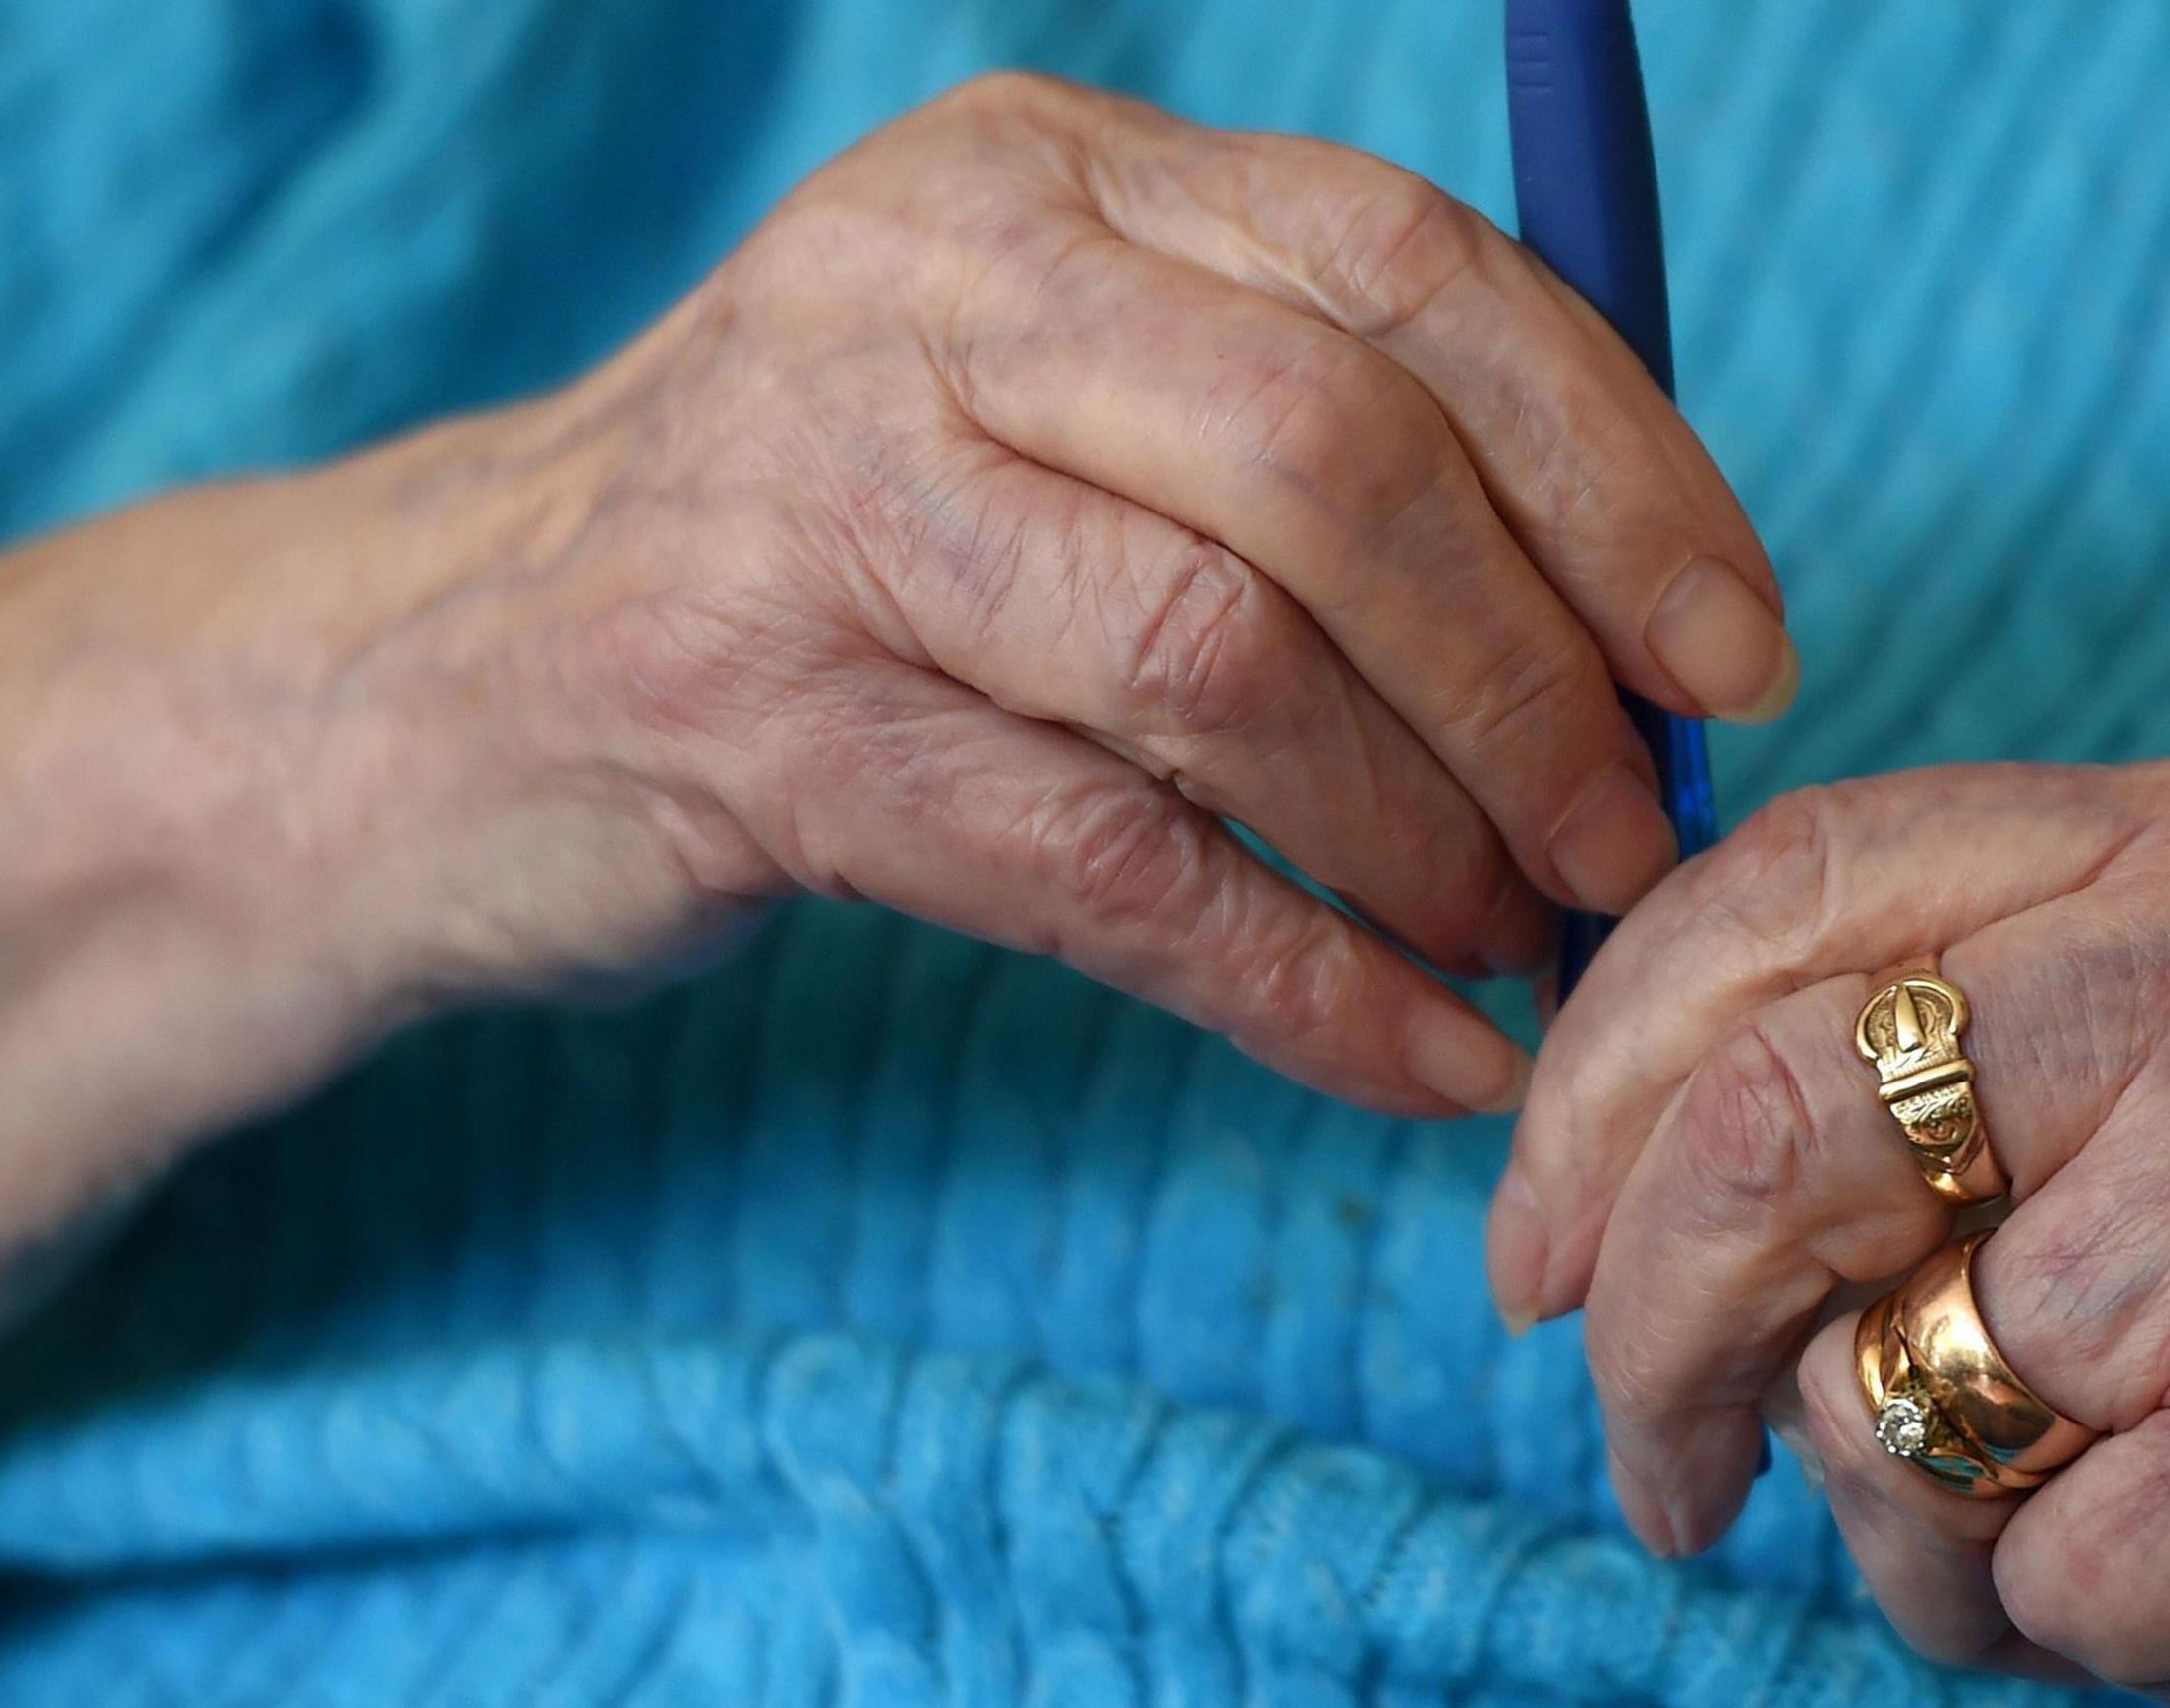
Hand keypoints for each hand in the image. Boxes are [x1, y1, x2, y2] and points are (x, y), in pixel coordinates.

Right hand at [484, 72, 1801, 1106]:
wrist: (433, 686)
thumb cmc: (843, 558)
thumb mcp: (1059, 412)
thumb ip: (1312, 448)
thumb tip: (1652, 634)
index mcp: (1053, 181)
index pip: (1409, 267)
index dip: (1617, 473)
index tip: (1736, 656)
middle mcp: (927, 290)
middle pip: (1338, 464)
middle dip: (1536, 684)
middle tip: (1633, 845)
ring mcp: (818, 497)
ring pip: (1223, 665)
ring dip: (1428, 840)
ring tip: (1525, 946)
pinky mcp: (748, 720)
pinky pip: (1103, 871)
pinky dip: (1300, 987)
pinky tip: (1420, 1064)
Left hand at [1483, 739, 2169, 1707]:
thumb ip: (2022, 1029)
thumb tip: (1635, 1137)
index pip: (1791, 883)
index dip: (1597, 1072)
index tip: (1525, 1240)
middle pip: (1765, 1126)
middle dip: (1636, 1339)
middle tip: (1658, 1477)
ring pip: (1873, 1387)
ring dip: (1908, 1535)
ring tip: (2065, 1552)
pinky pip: (2027, 1574)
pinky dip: (2074, 1641)